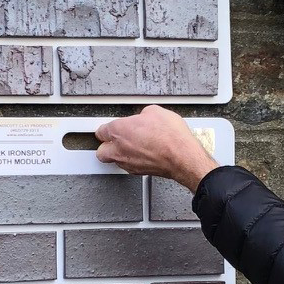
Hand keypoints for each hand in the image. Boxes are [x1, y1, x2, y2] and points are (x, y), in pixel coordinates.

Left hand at [94, 106, 219, 190]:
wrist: (182, 156)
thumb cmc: (170, 136)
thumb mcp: (156, 112)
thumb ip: (142, 116)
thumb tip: (144, 118)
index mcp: (118, 130)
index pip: (101, 131)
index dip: (107, 128)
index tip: (111, 127)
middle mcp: (119, 149)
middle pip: (101, 151)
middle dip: (106, 145)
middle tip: (114, 139)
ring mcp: (127, 163)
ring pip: (114, 160)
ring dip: (120, 154)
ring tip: (131, 147)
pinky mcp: (138, 172)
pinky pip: (128, 166)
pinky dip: (133, 161)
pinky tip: (142, 154)